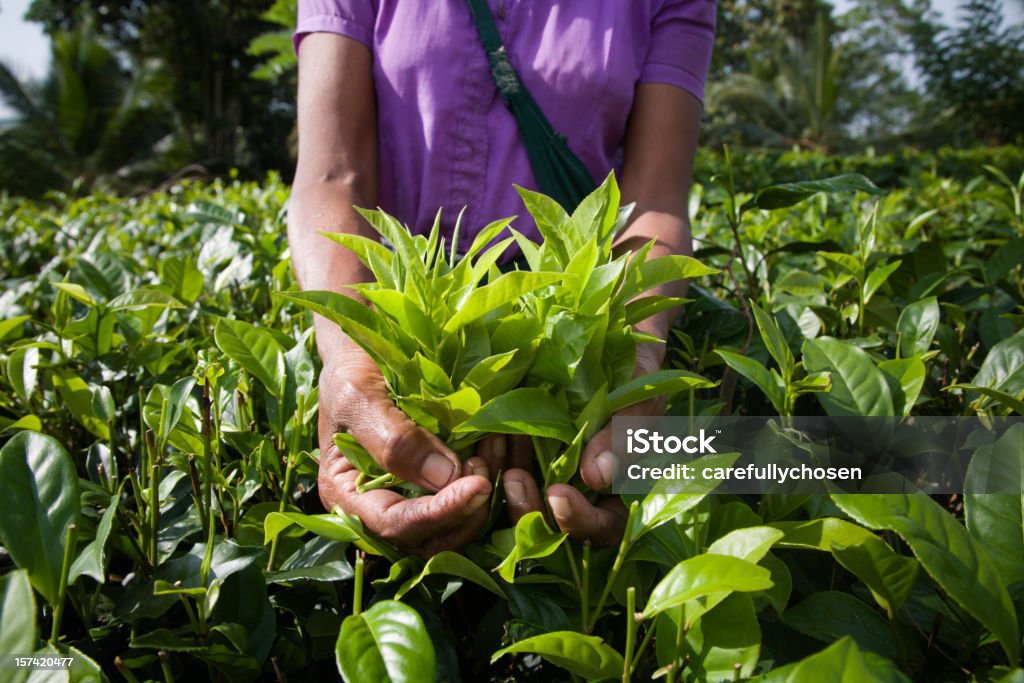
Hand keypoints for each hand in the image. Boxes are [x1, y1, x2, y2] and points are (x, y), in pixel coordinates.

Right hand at [317, 344, 499, 556]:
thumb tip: (443, 478)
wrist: (364, 348)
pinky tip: (501, 445)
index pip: (396, 525)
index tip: (477, 484)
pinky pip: (467, 500)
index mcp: (347, 495)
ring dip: (484, 498)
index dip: (439, 513)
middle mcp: (377, 507)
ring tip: (497, 448)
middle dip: (466, 511)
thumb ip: (394, 439)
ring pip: (454, 525)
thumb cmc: (351, 369)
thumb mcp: (360, 396)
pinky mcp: (436, 482)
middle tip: (487, 467)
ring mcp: (409, 497)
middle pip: (429, 538)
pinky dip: (491, 479)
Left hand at [501, 349, 665, 545]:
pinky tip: (490, 439)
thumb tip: (596, 477)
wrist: (612, 347)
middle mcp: (583, 495)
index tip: (558, 495)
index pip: (601, 527)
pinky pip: (508, 467)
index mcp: (619, 495)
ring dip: (508, 487)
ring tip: (497, 455)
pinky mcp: (526, 456)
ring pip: (526, 501)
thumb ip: (624, 441)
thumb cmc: (637, 379)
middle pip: (555, 526)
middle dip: (531, 510)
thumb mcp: (637, 405)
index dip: (579, 521)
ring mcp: (552, 477)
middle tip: (515, 481)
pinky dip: (498, 459)